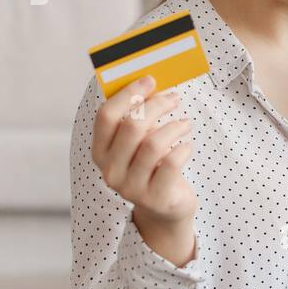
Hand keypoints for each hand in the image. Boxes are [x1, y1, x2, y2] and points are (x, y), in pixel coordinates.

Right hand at [92, 75, 197, 226]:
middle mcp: (110, 170)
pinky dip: (184, 148)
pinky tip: (187, 146)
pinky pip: (171, 163)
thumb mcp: (139, 144)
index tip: (149, 80)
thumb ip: (137, 119)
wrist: (165, 208)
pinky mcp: (156, 198)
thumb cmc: (152, 166)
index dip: (128, 94)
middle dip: (156, 105)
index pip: (106, 116)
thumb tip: (152, 84)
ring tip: (185, 123)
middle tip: (174, 98)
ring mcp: (131, 187)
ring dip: (174, 127)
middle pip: (132, 126)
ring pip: (153, 143)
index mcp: (100, 152)